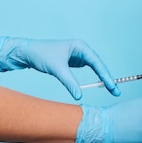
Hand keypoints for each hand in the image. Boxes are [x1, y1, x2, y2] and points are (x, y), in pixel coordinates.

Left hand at [0, 37, 118, 99]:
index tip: (111, 86)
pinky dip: (94, 77)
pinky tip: (100, 84)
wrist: (26, 52)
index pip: (97, 62)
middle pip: (99, 65)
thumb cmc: (40, 54)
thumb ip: (69, 82)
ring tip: (111, 88)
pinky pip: (88, 70)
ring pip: (95, 67)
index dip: (105, 75)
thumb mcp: (56, 69)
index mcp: (80, 46)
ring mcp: (78, 55)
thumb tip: (79, 96)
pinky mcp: (73, 61)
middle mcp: (81, 49)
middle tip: (115, 91)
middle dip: (107, 78)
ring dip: (102, 77)